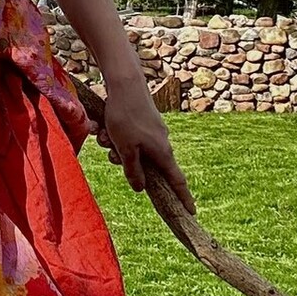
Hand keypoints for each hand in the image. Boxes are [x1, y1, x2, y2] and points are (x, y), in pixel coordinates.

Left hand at [100, 78, 196, 216]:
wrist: (126, 83)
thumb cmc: (125, 117)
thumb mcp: (126, 149)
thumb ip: (133, 171)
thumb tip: (140, 188)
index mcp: (163, 153)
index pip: (177, 181)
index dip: (184, 198)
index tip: (192, 212)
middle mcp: (162, 143)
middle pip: (146, 167)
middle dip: (126, 164)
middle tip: (112, 153)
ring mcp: (154, 132)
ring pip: (133, 151)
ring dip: (116, 148)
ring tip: (105, 135)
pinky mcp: (144, 122)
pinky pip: (129, 138)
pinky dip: (116, 136)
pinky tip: (104, 126)